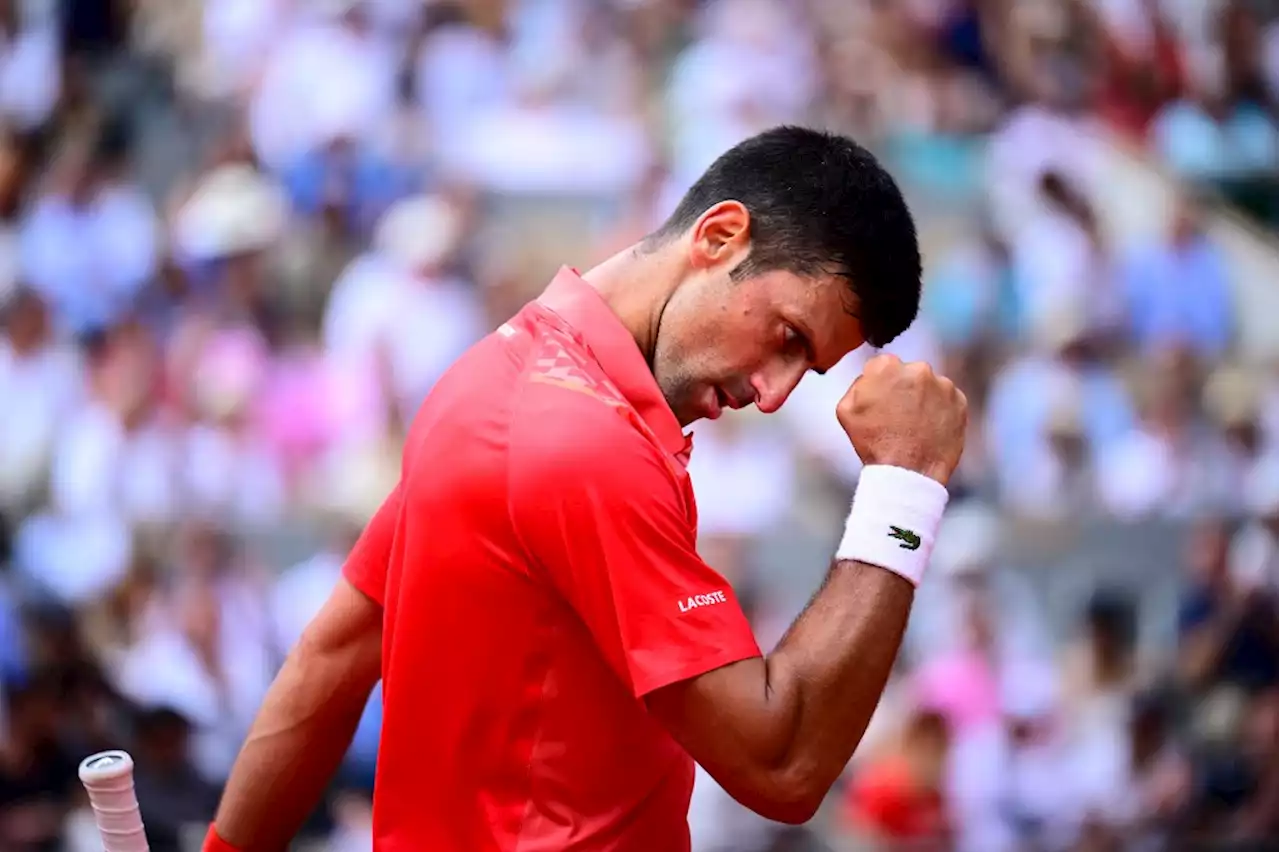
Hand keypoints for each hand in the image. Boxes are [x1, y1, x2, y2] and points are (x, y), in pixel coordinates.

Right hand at [837, 354, 967, 485]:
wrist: (907, 472)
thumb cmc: (874, 443)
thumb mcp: (846, 410)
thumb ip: (858, 385)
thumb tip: (870, 379)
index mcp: (887, 367)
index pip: (883, 365)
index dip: (881, 384)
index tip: (883, 399)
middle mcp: (918, 369)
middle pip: (909, 373)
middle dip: (905, 388)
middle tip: (900, 414)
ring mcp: (943, 385)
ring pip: (931, 386)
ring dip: (924, 399)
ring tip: (916, 425)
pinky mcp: (961, 402)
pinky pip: (949, 401)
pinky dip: (941, 411)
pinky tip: (930, 428)